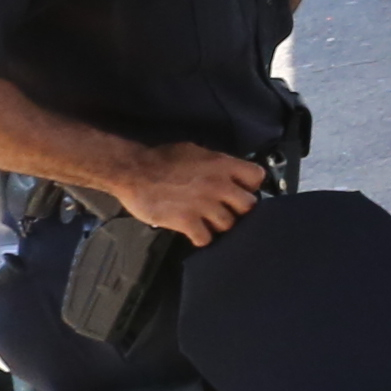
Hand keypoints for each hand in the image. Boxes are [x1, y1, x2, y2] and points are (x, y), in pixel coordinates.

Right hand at [107, 141, 267, 242]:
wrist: (133, 171)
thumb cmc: (162, 158)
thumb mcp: (195, 152)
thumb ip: (216, 164)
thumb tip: (228, 174)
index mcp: (222, 164)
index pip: (257, 177)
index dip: (250, 186)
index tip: (240, 190)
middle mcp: (218, 185)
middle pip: (248, 205)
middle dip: (238, 209)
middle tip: (225, 209)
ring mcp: (204, 205)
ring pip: (229, 224)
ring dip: (219, 225)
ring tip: (207, 221)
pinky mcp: (188, 222)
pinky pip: (206, 238)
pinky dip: (201, 238)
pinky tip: (194, 232)